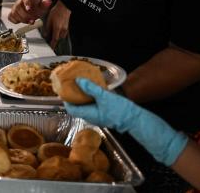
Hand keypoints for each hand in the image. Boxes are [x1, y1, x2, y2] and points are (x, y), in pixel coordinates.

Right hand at [8, 0, 51, 23]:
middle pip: (18, 7)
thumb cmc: (38, 3)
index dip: (27, 4)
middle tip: (33, 20)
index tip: (29, 8)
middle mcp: (20, 0)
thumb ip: (46, 3)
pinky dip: (16, 21)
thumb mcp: (44, 3)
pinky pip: (10, 17)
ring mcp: (15, 6)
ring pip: (14, 13)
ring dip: (22, 20)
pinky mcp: (13, 12)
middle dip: (25, 16)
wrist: (34, 3)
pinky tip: (22, 21)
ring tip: (30, 21)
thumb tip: (48, 2)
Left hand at [44, 0, 70, 48]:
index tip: (51, 48)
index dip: (53, 44)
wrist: (64, 7)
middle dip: (55, 40)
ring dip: (58, 36)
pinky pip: (63, 32)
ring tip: (53, 33)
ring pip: (61, 35)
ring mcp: (66, 28)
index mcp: (57, 28)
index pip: (55, 39)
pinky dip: (60, 32)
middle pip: (59, 38)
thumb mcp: (49, 19)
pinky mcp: (67, 26)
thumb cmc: (56, 11)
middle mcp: (63, 30)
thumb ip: (47, 28)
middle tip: (51, 40)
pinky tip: (57, 29)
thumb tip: (46, 34)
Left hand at [64, 78, 187, 165]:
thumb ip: (91, 89)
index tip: (63, 88)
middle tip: (70, 84)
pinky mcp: (104, 113)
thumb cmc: (120, 110)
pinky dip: (89, 97)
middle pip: (76, 106)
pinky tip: (92, 88)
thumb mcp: (105, 97)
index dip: (65, 99)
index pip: (70, 108)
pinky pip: (92, 105)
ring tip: (80, 84)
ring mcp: (98, 115)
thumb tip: (78, 81)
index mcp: (88, 114)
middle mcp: (91, 116)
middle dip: (72, 96)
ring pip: (84, 105)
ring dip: (81, 96)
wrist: (136, 119)